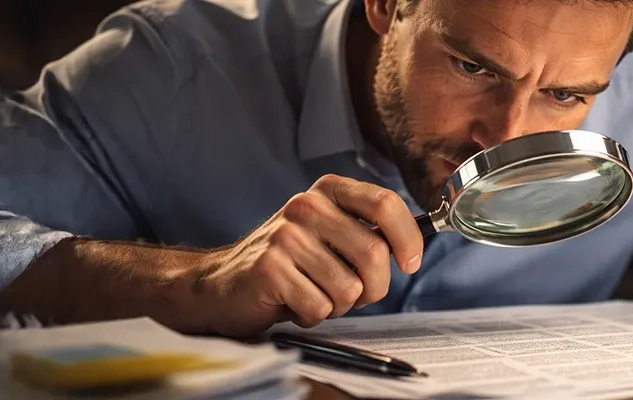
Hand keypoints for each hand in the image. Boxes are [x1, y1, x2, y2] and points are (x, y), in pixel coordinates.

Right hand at [195, 174, 423, 335]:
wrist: (221, 284)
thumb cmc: (288, 264)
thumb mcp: (329, 235)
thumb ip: (367, 234)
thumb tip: (411, 250)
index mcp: (327, 191)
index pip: (385, 204)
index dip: (407, 238)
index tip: (409, 263)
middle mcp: (306, 206)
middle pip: (374, 253)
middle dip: (373, 288)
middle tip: (352, 294)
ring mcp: (286, 236)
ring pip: (349, 288)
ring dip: (337, 304)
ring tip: (311, 293)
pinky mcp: (270, 269)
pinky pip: (320, 307)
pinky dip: (312, 316)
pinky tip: (291, 302)